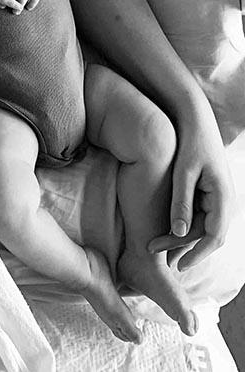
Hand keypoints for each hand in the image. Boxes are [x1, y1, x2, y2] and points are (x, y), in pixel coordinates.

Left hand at [147, 100, 233, 269]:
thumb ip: (181, 202)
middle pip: (208, 237)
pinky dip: (186, 227)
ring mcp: (220, 199)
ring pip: (204, 229)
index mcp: (224, 198)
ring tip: (161, 251)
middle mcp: (226, 202)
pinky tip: (167, 232)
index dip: (195, 254)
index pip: (213, 237)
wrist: (197, 121)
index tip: (176, 266)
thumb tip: (179, 233)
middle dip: (185, 249)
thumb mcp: (184, 173)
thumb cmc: (190, 143)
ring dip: (184, 240)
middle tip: (160, 259)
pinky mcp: (211, 195)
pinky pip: (201, 218)